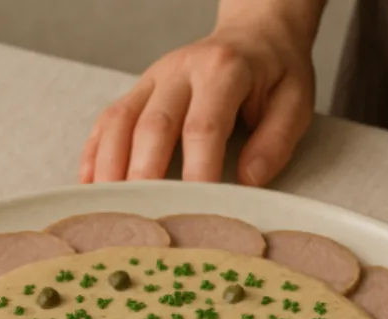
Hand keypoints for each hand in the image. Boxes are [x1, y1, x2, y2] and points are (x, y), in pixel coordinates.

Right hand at [79, 21, 314, 185]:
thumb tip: (249, 180)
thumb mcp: (295, 101)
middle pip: (152, 125)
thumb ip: (276, 141)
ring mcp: (153, 79)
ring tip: (111, 207)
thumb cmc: (275, 74)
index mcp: (223, 70)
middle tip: (144, 216)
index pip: (204, 125)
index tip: (196, 206)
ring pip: (120, 121)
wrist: (255, 34)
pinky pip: (107, 120)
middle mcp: (180, 70)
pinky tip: (92, 185)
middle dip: (145, 175)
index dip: (198, 168)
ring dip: (111, 167)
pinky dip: (95, 154)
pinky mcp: (138, 90)